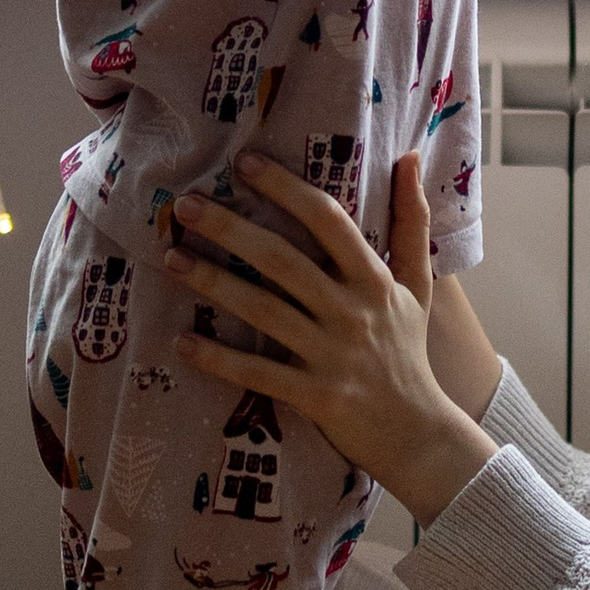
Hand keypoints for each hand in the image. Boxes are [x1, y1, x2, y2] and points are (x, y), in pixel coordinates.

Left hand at [168, 151, 497, 526]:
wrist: (419, 433)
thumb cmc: (410, 352)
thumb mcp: (419, 285)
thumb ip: (412, 222)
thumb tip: (412, 156)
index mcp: (374, 280)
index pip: (329, 221)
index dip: (286, 189)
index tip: (244, 163)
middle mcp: (352, 312)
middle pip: (283, 261)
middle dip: (231, 229)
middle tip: (186, 205)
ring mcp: (331, 355)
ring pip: (263, 310)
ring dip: (214, 283)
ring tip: (171, 258)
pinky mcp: (314, 396)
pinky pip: (257, 373)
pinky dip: (218, 358)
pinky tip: (181, 341)